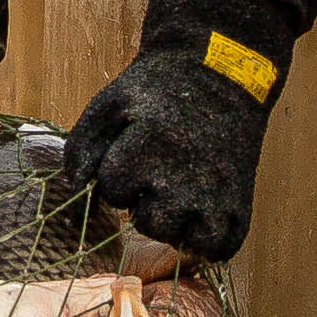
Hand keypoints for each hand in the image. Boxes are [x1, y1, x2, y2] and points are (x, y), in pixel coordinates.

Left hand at [66, 0, 313, 265]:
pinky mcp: (241, 201)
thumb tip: (75, 196)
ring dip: (176, 224)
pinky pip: (221, 248)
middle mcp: (182, 182)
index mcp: (145, 154)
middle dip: (145, 203)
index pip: (113, 192)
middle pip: (148, 224)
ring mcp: (215, 195)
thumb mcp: (109, 105)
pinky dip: (209, 239)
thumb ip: (81, 150)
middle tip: (159, 174)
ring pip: (184, 241)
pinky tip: (201, 213)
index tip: (133, 151)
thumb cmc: (158, 89)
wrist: (222, 68)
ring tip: (179, 195)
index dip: (117, 174)